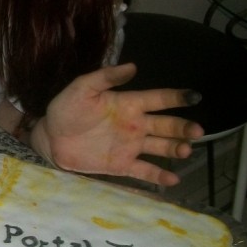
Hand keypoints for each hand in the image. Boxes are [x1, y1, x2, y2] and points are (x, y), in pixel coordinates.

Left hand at [30, 63, 203, 186]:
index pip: (157, 99)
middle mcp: (135, 125)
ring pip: (160, 147)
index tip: (194, 96)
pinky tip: (173, 180)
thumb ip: (105, 77)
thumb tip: (132, 66)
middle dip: (183, 127)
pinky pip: (144, 170)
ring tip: (186, 150)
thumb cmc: (66, 109)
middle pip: (166, 125)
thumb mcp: (82, 88)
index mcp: (128, 104)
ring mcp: (130, 146)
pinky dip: (159, 175)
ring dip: (175, 148)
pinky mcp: (121, 165)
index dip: (176, 97)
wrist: (50, 138)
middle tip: (197, 131)